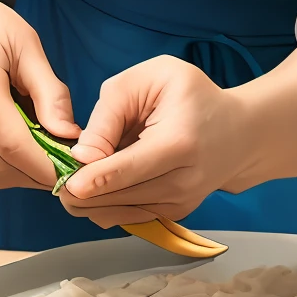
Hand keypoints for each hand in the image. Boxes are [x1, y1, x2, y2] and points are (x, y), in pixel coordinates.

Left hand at [60, 56, 254, 226]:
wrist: (239, 131)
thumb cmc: (190, 95)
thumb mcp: (151, 79)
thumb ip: (111, 112)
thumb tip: (82, 155)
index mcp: (179, 142)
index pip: (130, 169)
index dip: (95, 179)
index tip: (68, 184)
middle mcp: (184, 181)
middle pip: (121, 196)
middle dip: (82, 192)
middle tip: (57, 181)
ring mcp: (182, 203)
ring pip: (121, 212)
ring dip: (90, 201)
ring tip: (71, 181)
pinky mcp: (175, 214)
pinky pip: (129, 217)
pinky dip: (106, 206)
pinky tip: (94, 189)